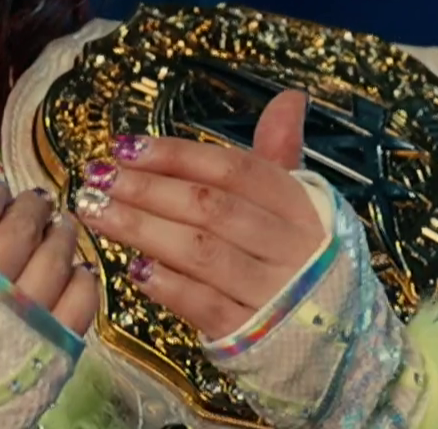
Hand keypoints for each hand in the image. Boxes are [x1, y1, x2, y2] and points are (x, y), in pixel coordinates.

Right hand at [0, 145, 97, 335]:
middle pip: (23, 224)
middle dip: (28, 208)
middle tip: (28, 206)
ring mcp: (16, 325)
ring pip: (57, 260)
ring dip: (61, 237)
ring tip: (56, 230)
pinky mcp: (42, 362)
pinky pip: (80, 308)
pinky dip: (83, 282)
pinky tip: (72, 274)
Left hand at [72, 91, 325, 340]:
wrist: (341, 341)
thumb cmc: (304, 260)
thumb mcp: (299, 207)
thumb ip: (279, 154)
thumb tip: (289, 96)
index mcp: (301, 206)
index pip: (234, 170)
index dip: (177, 155)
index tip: (124, 146)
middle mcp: (290, 247)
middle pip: (211, 208)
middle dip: (147, 189)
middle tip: (97, 177)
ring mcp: (273, 293)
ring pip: (201, 253)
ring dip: (143, 229)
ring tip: (96, 213)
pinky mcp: (254, 337)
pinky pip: (205, 306)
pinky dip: (168, 286)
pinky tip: (133, 268)